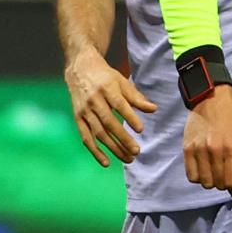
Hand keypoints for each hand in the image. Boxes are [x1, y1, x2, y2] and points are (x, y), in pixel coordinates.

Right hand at [64, 50, 156, 165]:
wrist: (80, 70)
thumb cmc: (106, 77)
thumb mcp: (122, 82)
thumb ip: (137, 97)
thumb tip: (154, 109)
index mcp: (107, 89)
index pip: (119, 105)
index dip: (129, 118)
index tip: (141, 130)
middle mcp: (94, 101)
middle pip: (108, 123)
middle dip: (123, 139)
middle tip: (137, 151)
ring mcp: (84, 111)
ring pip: (98, 133)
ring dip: (113, 148)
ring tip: (128, 159)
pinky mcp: (78, 119)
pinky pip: (86, 138)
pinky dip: (95, 151)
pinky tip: (106, 162)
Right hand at [183, 87, 231, 189]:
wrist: (211, 100)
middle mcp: (214, 151)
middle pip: (218, 184)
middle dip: (224, 183)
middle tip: (226, 175)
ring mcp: (199, 151)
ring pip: (204, 182)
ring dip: (211, 181)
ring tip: (215, 171)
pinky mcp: (187, 149)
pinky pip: (191, 175)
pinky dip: (198, 177)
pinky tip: (204, 169)